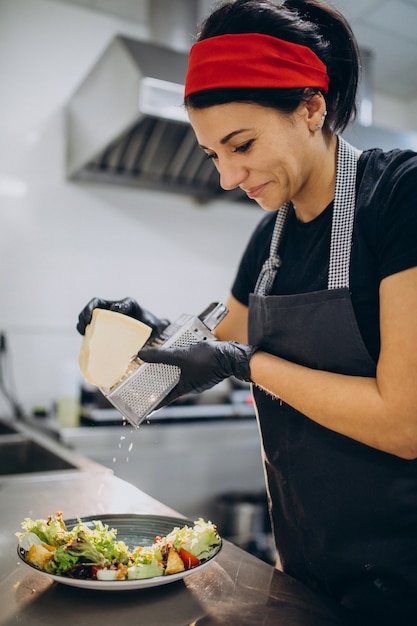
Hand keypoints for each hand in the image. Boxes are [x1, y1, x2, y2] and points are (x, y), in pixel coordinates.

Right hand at [76, 296, 169, 338]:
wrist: (147, 331)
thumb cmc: (150, 328)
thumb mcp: (154, 328)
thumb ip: (153, 333)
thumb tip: (144, 349)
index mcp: (131, 305)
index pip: (125, 303)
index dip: (120, 306)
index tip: (115, 311)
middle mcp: (115, 307)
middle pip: (98, 302)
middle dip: (89, 309)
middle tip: (87, 320)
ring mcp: (106, 315)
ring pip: (89, 312)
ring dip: (82, 318)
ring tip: (82, 329)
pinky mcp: (100, 324)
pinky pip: (88, 323)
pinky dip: (83, 327)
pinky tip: (84, 336)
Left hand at [138, 340, 254, 406]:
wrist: (232, 355)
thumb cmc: (209, 360)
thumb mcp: (180, 356)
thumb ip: (161, 355)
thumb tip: (141, 355)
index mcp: (185, 388)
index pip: (165, 398)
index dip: (154, 401)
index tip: (144, 404)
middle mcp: (192, 386)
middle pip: (172, 385)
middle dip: (161, 380)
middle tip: (148, 376)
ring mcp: (199, 378)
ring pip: (181, 375)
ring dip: (172, 369)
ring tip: (162, 361)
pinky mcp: (205, 369)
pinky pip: (190, 367)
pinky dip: (183, 362)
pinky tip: (181, 352)